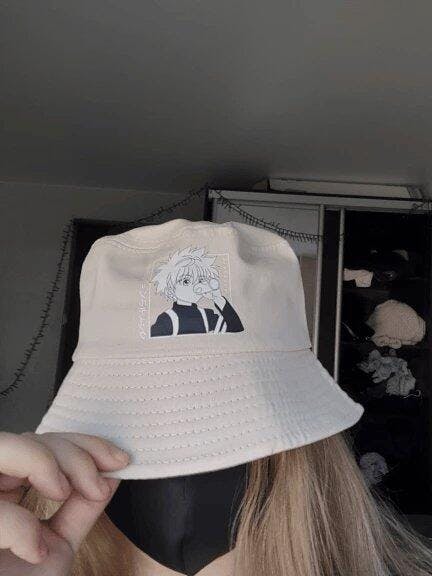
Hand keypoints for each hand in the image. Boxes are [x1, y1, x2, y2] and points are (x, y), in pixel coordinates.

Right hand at [0, 431, 129, 574]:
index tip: (120, 461)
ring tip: (62, 494)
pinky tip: (35, 550)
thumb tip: (112, 472)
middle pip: (26, 438)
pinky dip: (18, 525)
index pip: (44, 442)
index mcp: (5, 490)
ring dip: (43, 462)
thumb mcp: (57, 546)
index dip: (84, 443)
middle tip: (96, 484)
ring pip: (2, 447)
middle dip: (72, 453)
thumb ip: (81, 507)